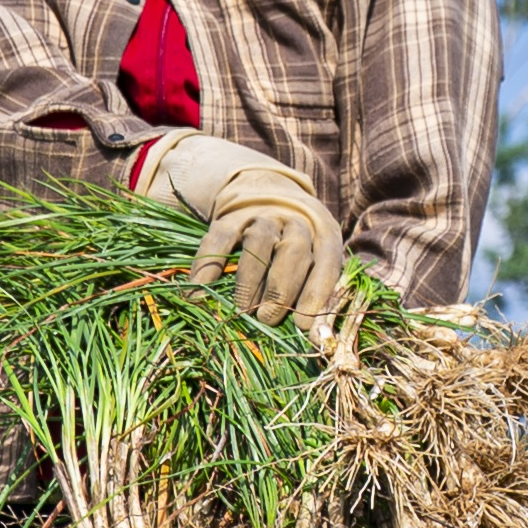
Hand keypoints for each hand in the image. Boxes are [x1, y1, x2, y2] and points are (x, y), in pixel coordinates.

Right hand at [136, 131, 342, 346]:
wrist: (264, 190)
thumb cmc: (295, 244)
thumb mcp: (314, 259)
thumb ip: (318, 294)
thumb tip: (318, 337)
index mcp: (322, 231)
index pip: (326, 260)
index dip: (317, 292)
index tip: (303, 324)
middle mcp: (294, 219)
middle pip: (293, 250)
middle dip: (282, 288)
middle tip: (268, 319)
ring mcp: (261, 215)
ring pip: (259, 243)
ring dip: (250, 280)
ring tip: (242, 310)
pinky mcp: (230, 216)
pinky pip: (220, 238)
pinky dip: (210, 264)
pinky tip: (201, 289)